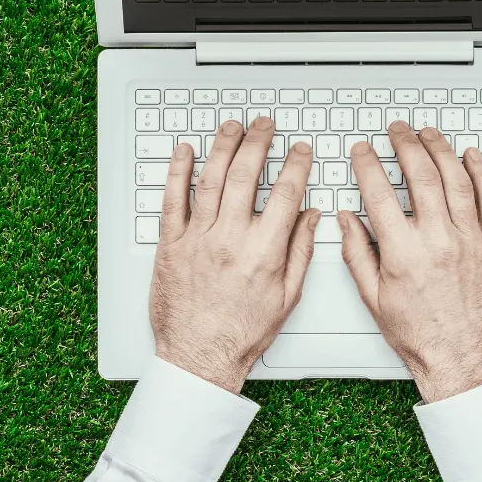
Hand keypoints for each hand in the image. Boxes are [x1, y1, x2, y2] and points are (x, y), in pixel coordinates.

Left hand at [150, 118, 321, 392]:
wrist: (199, 356)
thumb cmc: (242, 333)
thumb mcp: (286, 297)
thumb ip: (300, 251)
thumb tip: (311, 216)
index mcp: (263, 252)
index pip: (284, 194)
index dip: (296, 165)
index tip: (300, 150)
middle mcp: (229, 239)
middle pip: (245, 176)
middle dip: (258, 142)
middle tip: (264, 124)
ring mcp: (197, 239)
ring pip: (210, 180)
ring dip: (222, 147)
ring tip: (232, 127)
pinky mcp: (170, 244)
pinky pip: (172, 200)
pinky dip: (177, 172)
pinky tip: (184, 152)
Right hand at [339, 122, 481, 402]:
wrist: (462, 359)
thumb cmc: (418, 334)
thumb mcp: (373, 297)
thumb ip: (356, 252)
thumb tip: (346, 219)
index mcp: (404, 252)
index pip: (380, 193)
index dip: (367, 165)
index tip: (362, 151)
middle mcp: (439, 240)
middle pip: (421, 175)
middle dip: (405, 144)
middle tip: (397, 131)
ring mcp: (470, 240)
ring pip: (457, 179)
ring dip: (441, 150)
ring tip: (428, 134)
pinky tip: (472, 157)